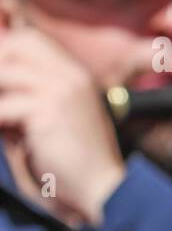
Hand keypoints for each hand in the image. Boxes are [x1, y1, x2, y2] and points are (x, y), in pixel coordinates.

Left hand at [0, 26, 124, 223]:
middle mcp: (72, 76)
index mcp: (76, 76)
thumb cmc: (73, 163)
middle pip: (15, 46)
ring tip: (5, 123)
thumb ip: (23, 100)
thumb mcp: (50, 121)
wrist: (102, 190)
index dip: (5, 51)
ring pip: (3, 74)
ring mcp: (63, 90)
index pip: (29, 40)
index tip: (0, 83)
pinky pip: (3, 107)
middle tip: (1, 105)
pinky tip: (6, 136)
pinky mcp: (51, 110)